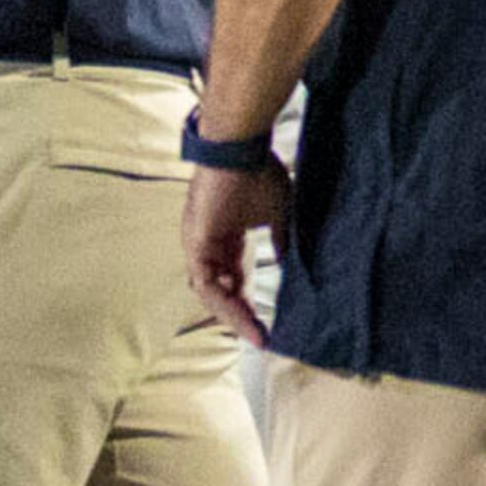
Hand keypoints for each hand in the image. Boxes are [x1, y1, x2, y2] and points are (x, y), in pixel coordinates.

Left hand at [183, 155, 285, 346]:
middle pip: (217, 291)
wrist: (239, 149)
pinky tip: (244, 314)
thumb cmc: (257, 173)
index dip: (246, 303)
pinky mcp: (196, 243)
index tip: (266, 326)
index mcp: (223, 237)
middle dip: (238, 315)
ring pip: (209, 292)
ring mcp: (197, 244)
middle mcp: (206, 244)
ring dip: (232, 314)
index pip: (231, 280)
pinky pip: (206, 282)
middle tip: (260, 336)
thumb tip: (289, 265)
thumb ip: (280, 242)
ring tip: (255, 333)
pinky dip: (224, 301)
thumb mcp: (277, 215)